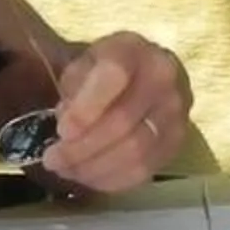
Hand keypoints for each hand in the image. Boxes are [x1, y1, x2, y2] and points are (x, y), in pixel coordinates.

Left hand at [36, 33, 191, 190]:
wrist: (138, 79)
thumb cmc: (100, 73)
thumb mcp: (80, 67)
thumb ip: (73, 90)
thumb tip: (70, 125)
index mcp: (134, 50)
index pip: (115, 76)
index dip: (87, 107)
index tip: (62, 131)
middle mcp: (164, 77)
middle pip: (124, 120)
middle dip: (82, 146)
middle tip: (52, 159)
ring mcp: (177, 112)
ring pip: (135, 151)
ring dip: (95, 167)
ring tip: (67, 170)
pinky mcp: (177, 143)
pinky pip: (145, 170)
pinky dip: (112, 179)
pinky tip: (89, 177)